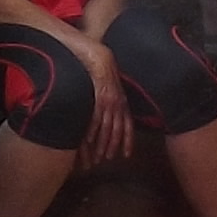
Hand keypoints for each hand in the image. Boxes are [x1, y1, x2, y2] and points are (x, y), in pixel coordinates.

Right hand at [79, 43, 134, 163]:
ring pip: (106, 128)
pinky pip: (94, 118)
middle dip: (111, 147)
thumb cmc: (102, 71)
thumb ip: (112, 100)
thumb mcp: (111, 88)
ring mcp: (107, 101)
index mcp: (122, 101)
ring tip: (96, 157)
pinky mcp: (96, 98)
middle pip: (116, 130)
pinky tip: (88, 142)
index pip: (127, 125)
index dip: (127, 141)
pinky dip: (92, 131)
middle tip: (106, 159)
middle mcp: (117, 103)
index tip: (126, 155)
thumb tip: (111, 114)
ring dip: (101, 144)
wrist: (96, 56)